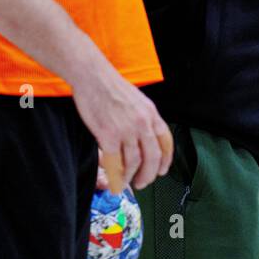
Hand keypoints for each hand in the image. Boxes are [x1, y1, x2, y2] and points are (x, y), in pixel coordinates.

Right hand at [71, 58, 173, 193]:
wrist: (92, 76)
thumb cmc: (110, 85)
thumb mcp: (136, 99)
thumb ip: (143, 118)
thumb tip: (143, 137)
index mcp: (151, 114)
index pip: (166, 143)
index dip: (166, 161)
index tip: (162, 170)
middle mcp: (142, 123)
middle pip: (153, 158)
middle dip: (149, 174)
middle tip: (143, 182)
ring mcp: (126, 130)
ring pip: (134, 163)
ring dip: (131, 177)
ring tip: (126, 182)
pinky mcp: (108, 135)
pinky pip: (116, 163)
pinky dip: (116, 176)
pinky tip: (115, 181)